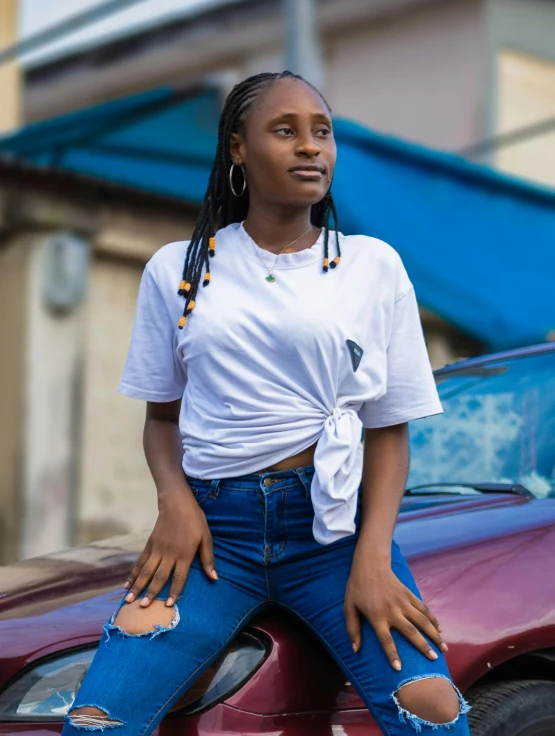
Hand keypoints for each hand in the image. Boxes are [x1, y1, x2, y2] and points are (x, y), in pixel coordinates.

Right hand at [123, 492, 216, 607]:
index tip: (168, 605)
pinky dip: (133, 573)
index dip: (174, 592)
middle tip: (142, 607)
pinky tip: (127, 583)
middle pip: (159, 577)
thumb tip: (214, 578)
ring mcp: (157, 550)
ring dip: (138, 586)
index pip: (179, 577)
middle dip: (151, 593)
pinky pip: (140, 562)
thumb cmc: (194, 521)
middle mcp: (169, 554)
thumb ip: (208, 559)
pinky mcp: (150, 544)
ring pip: (146, 571)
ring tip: (129, 600)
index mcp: (184, 554)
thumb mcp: (206, 538)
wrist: (176, 503)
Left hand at [343, 554, 446, 670]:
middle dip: (423, 647)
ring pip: (422, 621)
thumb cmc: (357, 588)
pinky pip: (423, 608)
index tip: (399, 668)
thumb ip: (352, 629)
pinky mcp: (409, 594)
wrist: (370, 564)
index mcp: (377, 616)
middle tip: (434, 660)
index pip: (385, 640)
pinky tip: (439, 629)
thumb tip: (355, 650)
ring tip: (443, 648)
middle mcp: (392, 611)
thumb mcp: (349, 607)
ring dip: (434, 635)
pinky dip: (432, 619)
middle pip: (410, 632)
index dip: (392, 654)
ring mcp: (403, 602)